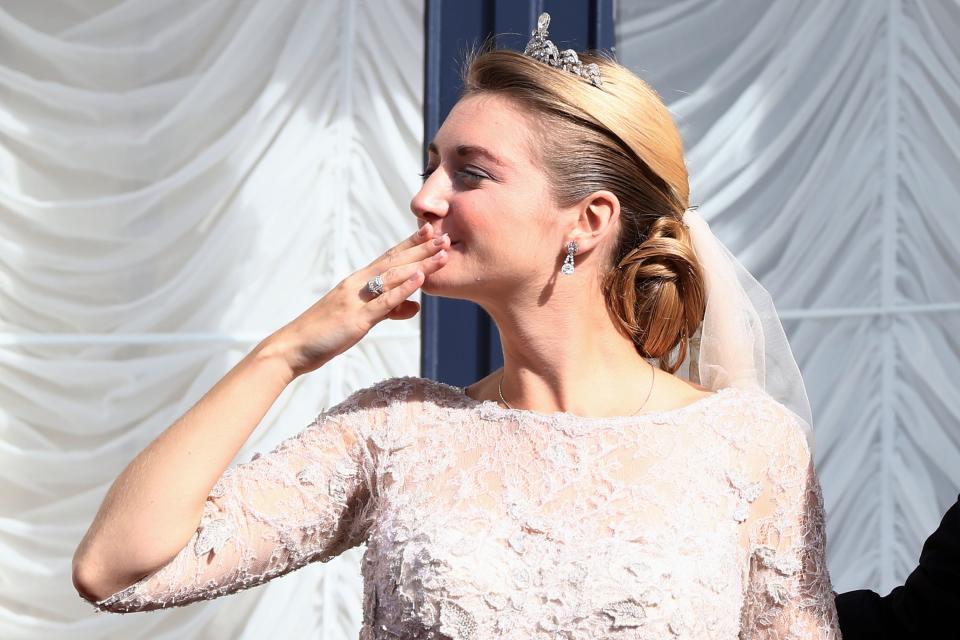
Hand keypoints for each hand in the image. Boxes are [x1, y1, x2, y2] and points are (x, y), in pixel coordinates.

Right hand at [262, 222, 449, 380]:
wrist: (293, 347)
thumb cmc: (325, 333)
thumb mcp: (362, 319)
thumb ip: (388, 310)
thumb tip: (414, 307)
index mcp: (357, 282)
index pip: (388, 258)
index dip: (410, 244)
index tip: (430, 231)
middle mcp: (357, 285)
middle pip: (394, 262)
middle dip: (421, 248)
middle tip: (445, 234)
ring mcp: (357, 300)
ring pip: (393, 277)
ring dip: (420, 264)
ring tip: (442, 254)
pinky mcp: (357, 318)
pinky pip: (384, 302)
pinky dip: (403, 289)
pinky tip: (420, 279)